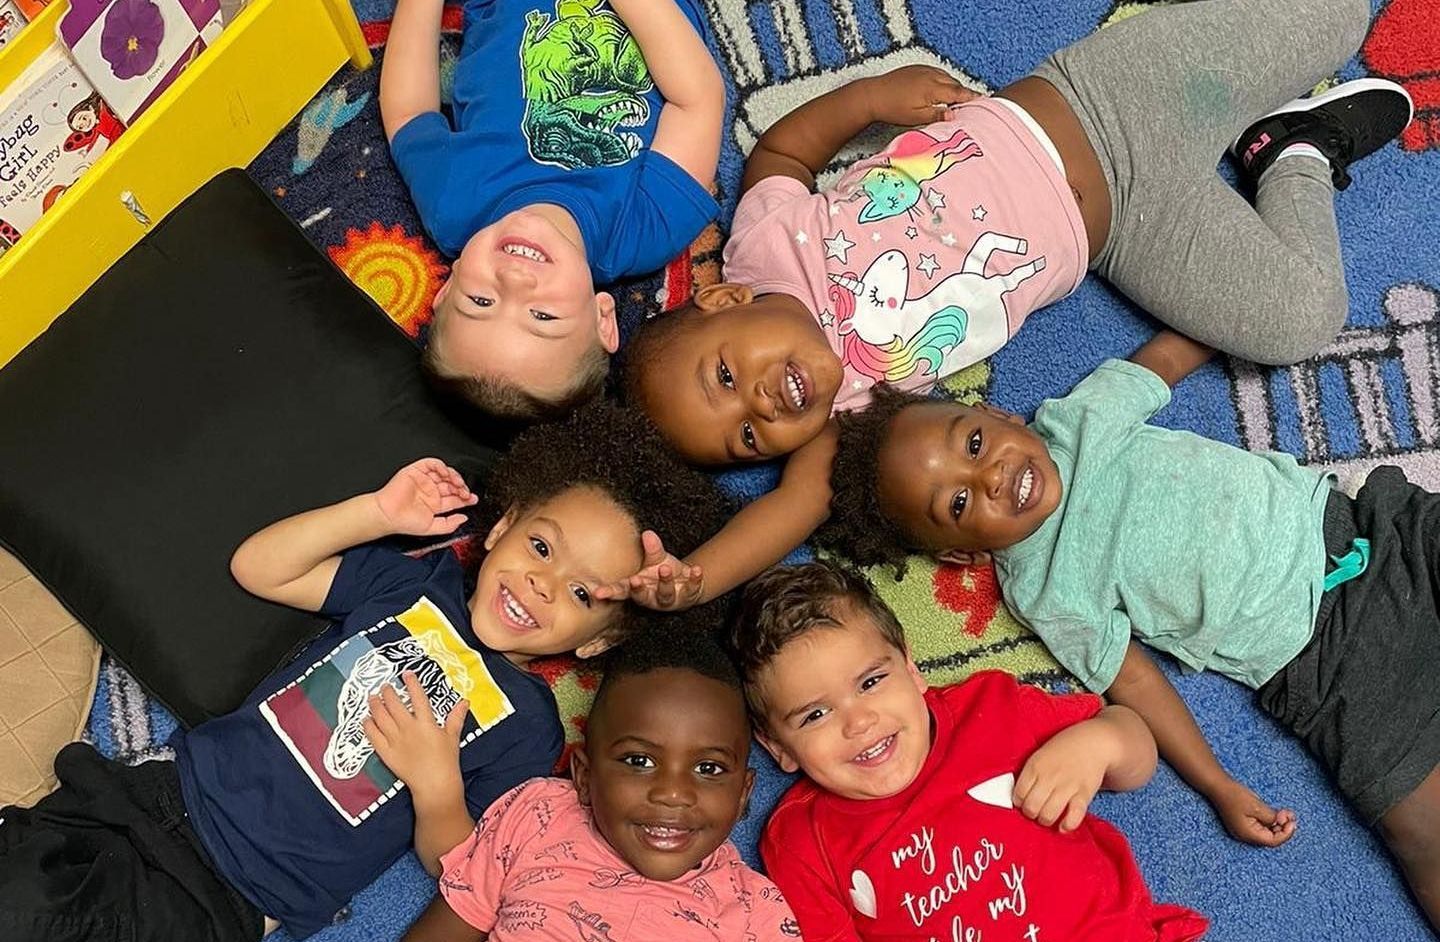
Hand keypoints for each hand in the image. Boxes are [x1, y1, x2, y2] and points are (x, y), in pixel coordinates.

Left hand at [363, 671, 469, 798]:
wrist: (434, 785)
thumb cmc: (446, 761)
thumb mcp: (453, 737)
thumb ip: (456, 717)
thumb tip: (465, 701)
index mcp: (426, 723)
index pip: (418, 697)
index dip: (411, 683)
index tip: (406, 673)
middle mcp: (409, 728)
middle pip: (394, 704)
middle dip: (388, 692)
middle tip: (385, 686)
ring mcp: (395, 740)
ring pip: (381, 717)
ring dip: (375, 705)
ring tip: (372, 697)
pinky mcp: (386, 752)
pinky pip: (373, 735)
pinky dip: (368, 725)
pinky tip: (366, 719)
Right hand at [374, 459, 477, 536]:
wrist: (388, 515)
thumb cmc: (404, 522)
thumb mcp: (432, 528)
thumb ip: (450, 525)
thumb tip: (464, 518)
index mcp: (435, 504)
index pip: (455, 498)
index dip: (466, 498)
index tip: (473, 499)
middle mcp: (431, 491)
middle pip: (452, 485)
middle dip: (462, 488)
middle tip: (466, 492)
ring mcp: (424, 481)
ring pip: (445, 473)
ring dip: (454, 477)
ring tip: (458, 484)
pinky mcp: (416, 471)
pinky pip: (432, 464)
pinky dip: (441, 466)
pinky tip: (446, 474)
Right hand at [592, 530, 704, 610]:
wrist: (686, 582)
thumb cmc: (662, 571)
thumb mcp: (656, 558)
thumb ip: (652, 548)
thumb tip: (647, 533)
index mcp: (638, 587)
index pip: (621, 590)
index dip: (609, 592)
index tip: (598, 593)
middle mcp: (651, 596)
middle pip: (642, 597)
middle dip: (639, 590)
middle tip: (635, 580)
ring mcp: (669, 599)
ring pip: (665, 595)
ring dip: (665, 582)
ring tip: (665, 568)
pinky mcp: (687, 597)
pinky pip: (691, 589)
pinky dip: (695, 580)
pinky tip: (697, 570)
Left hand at [864, 65, 980, 126]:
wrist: (873, 95)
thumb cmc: (893, 109)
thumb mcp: (916, 118)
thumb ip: (937, 115)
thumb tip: (955, 116)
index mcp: (933, 89)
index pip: (958, 93)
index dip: (971, 98)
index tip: (983, 102)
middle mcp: (931, 76)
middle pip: (955, 84)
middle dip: (965, 92)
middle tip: (974, 102)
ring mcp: (924, 70)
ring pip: (946, 77)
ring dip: (954, 86)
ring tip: (960, 97)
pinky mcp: (917, 68)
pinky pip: (937, 73)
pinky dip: (943, 80)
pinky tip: (942, 88)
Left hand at [1013, 724, 1108, 831]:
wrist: (1092, 742)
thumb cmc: (1062, 750)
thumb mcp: (1039, 755)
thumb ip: (1029, 774)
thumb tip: (1018, 797)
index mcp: (1035, 765)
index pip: (1018, 794)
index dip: (1019, 802)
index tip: (1024, 802)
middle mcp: (1049, 776)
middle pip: (1031, 807)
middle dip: (1030, 814)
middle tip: (1035, 810)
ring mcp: (1067, 786)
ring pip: (1048, 814)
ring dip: (1045, 820)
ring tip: (1047, 816)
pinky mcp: (1084, 794)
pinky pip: (1074, 815)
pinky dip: (1067, 824)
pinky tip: (1063, 826)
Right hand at [1208, 778, 1296, 846]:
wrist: (1217, 786)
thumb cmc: (1234, 795)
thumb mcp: (1256, 806)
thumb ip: (1271, 816)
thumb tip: (1281, 822)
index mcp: (1248, 834)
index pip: (1273, 841)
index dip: (1286, 834)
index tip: (1293, 822)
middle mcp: (1245, 835)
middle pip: (1270, 837)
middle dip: (1283, 827)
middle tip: (1290, 815)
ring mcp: (1243, 830)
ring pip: (1266, 832)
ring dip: (1277, 823)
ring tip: (1284, 812)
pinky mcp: (1242, 823)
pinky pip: (1260, 826)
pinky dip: (1269, 821)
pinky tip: (1274, 813)